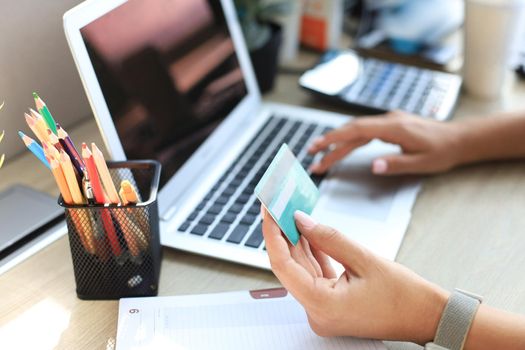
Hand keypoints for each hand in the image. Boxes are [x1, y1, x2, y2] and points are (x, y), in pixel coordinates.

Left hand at [262, 207, 448, 343]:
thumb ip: (329, 238)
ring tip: (290, 213)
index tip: (267, 209)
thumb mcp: (366, 260)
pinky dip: (311, 253)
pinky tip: (307, 232)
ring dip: (296, 241)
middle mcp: (316, 312)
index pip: (282, 264)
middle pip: (289, 266)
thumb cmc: (405, 297)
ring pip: (301, 269)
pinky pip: (314, 275)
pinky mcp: (330, 303)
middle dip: (283, 233)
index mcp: (322, 305)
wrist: (429, 318)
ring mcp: (322, 309)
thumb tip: (301, 220)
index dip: (272, 233)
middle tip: (278, 205)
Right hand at [308, 110, 462, 175]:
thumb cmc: (442, 151)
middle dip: (330, 141)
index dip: (335, 138)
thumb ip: (395, 164)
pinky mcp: (391, 124)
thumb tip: (373, 166)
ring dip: (338, 139)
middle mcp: (389, 120)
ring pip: (357, 129)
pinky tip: (342, 143)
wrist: (458, 139)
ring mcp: (389, 121)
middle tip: (311, 152)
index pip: (357, 130)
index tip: (319, 146)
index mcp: (394, 128)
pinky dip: (350, 137)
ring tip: (320, 150)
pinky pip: (365, 129)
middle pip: (352, 130)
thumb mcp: (421, 163)